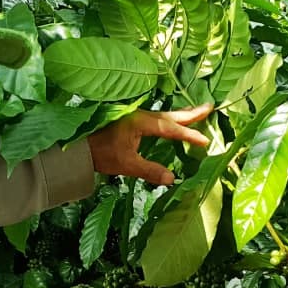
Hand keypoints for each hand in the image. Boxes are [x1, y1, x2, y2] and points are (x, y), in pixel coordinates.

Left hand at [86, 103, 213, 185]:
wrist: (79, 148)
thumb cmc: (101, 154)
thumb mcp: (127, 165)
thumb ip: (150, 171)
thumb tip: (171, 179)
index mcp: (140, 123)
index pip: (170, 129)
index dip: (188, 135)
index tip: (204, 140)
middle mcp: (140, 116)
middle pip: (170, 115)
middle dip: (190, 113)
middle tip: (209, 108)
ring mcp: (135, 117)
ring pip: (163, 116)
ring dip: (180, 116)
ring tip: (196, 113)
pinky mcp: (130, 122)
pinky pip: (156, 119)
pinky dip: (168, 120)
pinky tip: (172, 123)